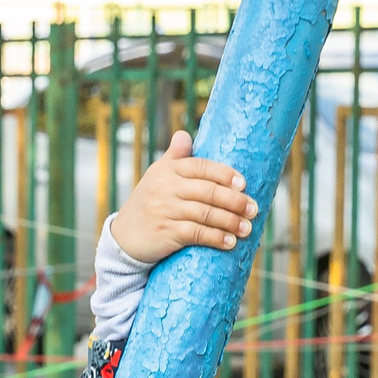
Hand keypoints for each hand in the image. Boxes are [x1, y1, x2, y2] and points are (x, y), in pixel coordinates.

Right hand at [110, 131, 257, 264]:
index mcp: (167, 170)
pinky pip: (196, 233)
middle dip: (235, 201)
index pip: (201, 167)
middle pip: (208, 191)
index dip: (225, 175)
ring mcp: (164, 210)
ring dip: (230, 221)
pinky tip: (229, 242)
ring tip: (247, 228)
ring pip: (205, 213)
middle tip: (253, 209)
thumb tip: (185, 135)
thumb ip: (174, 157)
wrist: (123, 237)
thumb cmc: (147, 205)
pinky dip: (215, 238)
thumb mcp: (156, 177)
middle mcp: (165, 187)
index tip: (244, 184)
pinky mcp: (165, 232)